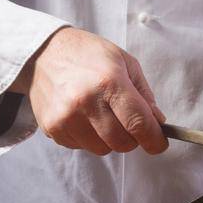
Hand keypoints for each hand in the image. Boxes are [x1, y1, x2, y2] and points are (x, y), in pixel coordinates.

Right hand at [11, 27, 169, 155]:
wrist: (43, 53)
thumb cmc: (88, 55)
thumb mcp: (125, 62)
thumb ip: (144, 94)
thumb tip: (157, 122)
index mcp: (109, 82)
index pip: (139, 123)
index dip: (154, 140)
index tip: (159, 143)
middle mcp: (86, 102)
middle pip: (122, 142)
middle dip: (132, 138)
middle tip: (130, 122)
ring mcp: (66, 118)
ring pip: (102, 149)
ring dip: (109, 139)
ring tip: (102, 114)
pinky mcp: (52, 128)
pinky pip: (81, 147)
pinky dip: (89, 137)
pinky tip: (83, 116)